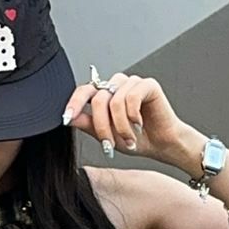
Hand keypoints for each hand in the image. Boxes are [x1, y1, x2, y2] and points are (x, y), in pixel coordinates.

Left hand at [62, 68, 190, 165]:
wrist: (162, 145)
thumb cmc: (137, 139)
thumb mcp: (107, 135)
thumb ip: (89, 125)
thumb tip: (69, 119)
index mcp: (105, 95)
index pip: (84, 91)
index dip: (74, 103)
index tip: (66, 118)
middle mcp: (116, 85)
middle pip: (98, 99)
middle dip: (102, 127)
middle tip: (110, 145)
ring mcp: (132, 83)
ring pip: (114, 101)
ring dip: (120, 127)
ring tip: (129, 140)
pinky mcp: (148, 84)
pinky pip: (131, 98)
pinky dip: (133, 117)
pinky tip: (139, 125)